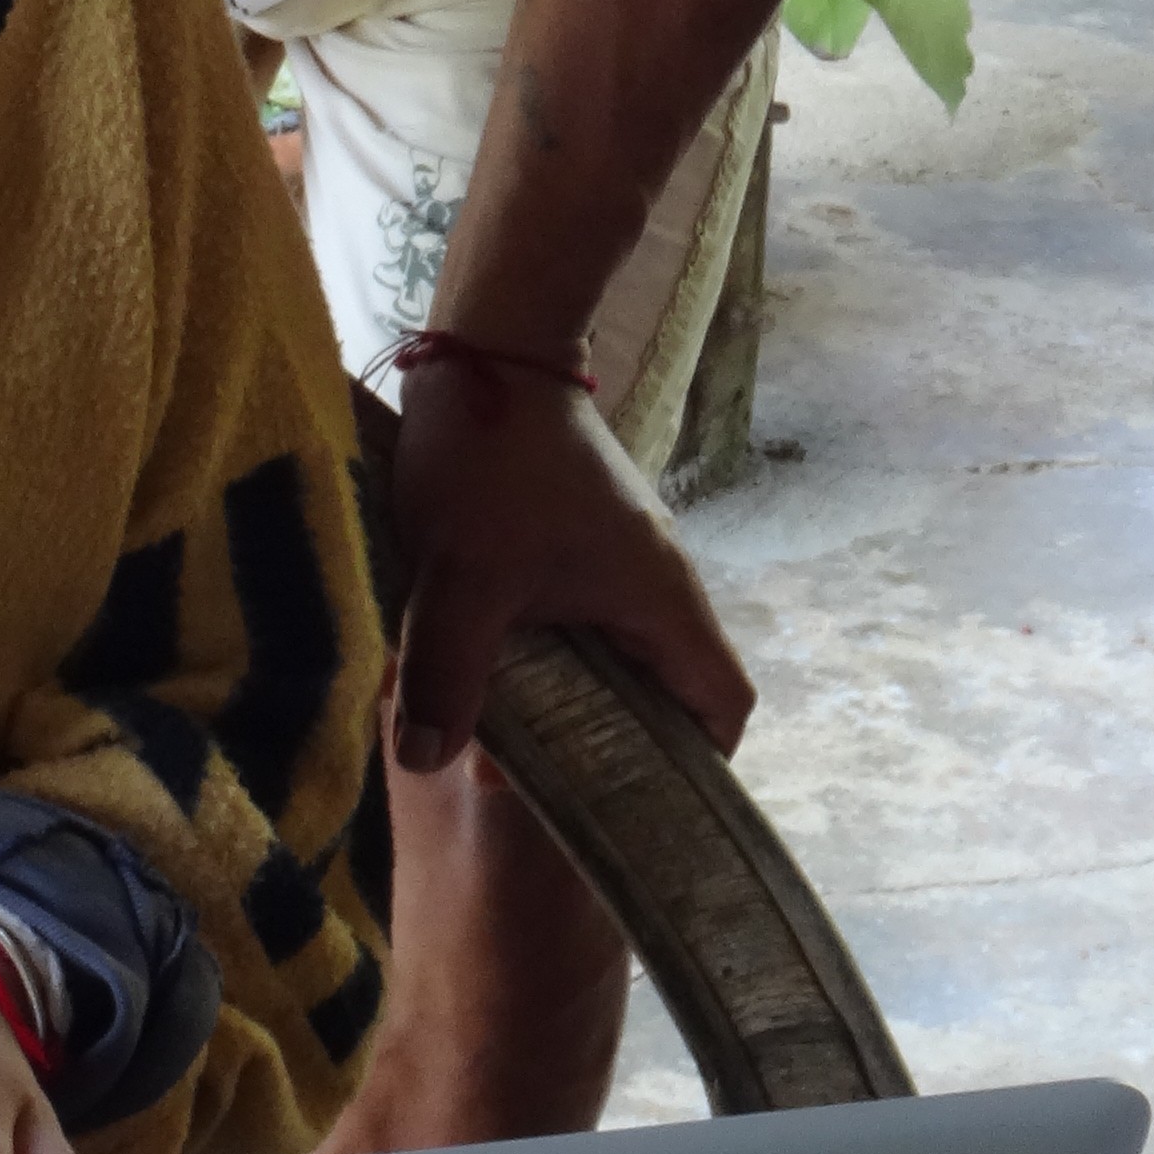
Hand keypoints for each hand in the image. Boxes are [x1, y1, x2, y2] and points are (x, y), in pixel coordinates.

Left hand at [382, 357, 751, 776]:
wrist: (485, 351)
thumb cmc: (494, 463)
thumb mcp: (465, 578)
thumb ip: (450, 674)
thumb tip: (430, 760)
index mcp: (663, 602)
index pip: (723, 705)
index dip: (697, 764)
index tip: (635, 802)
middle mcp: (656, 584)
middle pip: (662, 691)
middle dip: (607, 744)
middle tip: (541, 787)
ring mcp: (618, 557)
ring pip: (611, 654)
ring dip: (565, 697)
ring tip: (501, 740)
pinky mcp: (576, 536)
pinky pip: (575, 617)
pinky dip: (541, 652)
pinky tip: (481, 671)